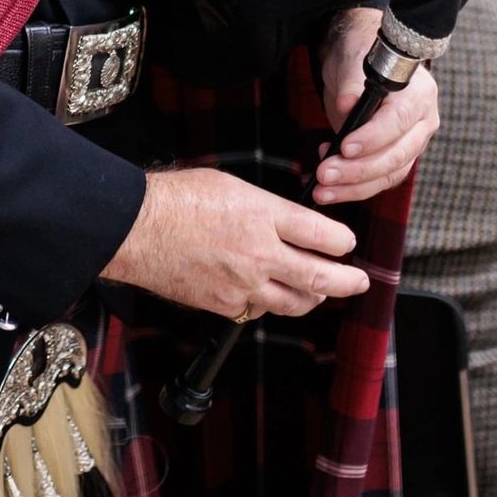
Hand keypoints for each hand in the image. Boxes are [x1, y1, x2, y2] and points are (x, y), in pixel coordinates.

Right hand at [103, 167, 365, 319]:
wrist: (136, 228)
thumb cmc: (177, 198)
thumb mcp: (232, 186)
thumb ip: (266, 209)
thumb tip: (289, 224)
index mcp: (264, 215)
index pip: (324, 235)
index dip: (343, 241)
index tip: (347, 243)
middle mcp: (260, 253)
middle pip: (321, 277)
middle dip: (348, 281)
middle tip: (360, 282)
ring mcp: (243, 284)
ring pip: (295, 303)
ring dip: (313, 298)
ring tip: (319, 293)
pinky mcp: (224, 306)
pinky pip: (256, 310)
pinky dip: (266, 302)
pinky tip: (264, 292)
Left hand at [313, 7, 440, 204]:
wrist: (359, 61)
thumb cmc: (360, 55)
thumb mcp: (353, 62)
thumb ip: (353, 84)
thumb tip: (347, 105)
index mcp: (419, 94)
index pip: (399, 121)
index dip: (373, 138)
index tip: (345, 147)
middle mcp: (422, 122)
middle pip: (396, 156)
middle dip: (358, 170)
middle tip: (325, 173)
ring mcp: (413, 143)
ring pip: (389, 175)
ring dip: (354, 187)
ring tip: (322, 190)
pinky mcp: (398, 158)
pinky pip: (380, 180)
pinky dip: (354, 187)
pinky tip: (329, 187)